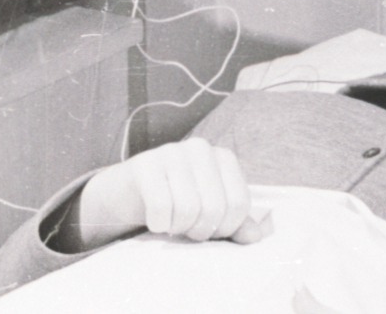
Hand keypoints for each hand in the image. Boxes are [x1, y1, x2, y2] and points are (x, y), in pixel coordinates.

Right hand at [51, 138, 271, 252]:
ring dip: (178, 228)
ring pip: (188, 209)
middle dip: (200, 231)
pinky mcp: (145, 164)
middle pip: (214, 208)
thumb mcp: (210, 211)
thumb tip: (256, 237)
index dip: (226, 229)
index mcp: (223, 157)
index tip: (210, 230)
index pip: (239, 204)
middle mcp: (200, 148)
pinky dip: (158, 223)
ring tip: (172, 223)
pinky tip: (155, 220)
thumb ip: (235, 223)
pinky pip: (161, 207)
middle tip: (187, 229)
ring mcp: (171, 152)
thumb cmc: (176, 201)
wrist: (129, 192)